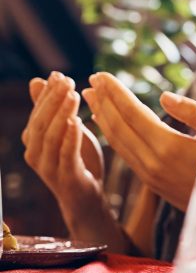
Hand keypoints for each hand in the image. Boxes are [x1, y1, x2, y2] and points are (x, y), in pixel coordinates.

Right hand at [21, 73, 105, 208]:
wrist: (85, 198)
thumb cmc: (76, 160)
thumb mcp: (64, 131)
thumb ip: (52, 110)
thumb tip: (38, 80)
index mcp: (33, 141)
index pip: (37, 113)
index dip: (47, 93)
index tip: (59, 74)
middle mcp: (34, 153)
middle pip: (41, 122)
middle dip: (53, 100)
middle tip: (67, 81)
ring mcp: (47, 167)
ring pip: (50, 137)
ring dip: (62, 114)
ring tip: (74, 96)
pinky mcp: (65, 177)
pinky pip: (65, 154)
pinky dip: (70, 137)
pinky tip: (78, 121)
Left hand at [82, 72, 195, 209]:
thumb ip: (195, 113)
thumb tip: (164, 96)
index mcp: (169, 147)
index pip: (133, 113)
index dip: (115, 93)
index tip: (101, 75)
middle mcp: (152, 162)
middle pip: (118, 127)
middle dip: (103, 102)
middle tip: (91, 80)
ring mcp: (149, 175)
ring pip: (117, 142)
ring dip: (102, 118)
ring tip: (92, 98)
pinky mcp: (151, 183)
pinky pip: (124, 154)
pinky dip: (112, 135)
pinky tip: (109, 125)